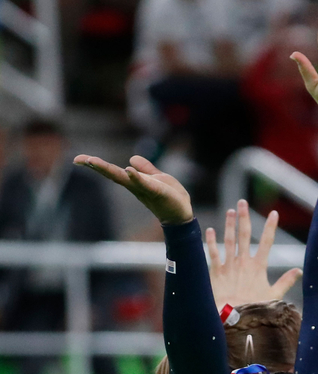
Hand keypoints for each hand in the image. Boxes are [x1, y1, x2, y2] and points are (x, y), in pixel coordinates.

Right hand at [73, 154, 192, 223]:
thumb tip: (131, 159)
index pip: (113, 171)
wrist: (182, 214)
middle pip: (113, 174)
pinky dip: (136, 177)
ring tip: (93, 161)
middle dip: (96, 166)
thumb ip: (146, 169)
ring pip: (123, 178)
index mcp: (134, 181)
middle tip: (79, 159)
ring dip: (109, 170)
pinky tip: (127, 169)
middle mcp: (135, 185)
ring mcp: (144, 189)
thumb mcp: (157, 178)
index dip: (96, 165)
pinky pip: (144, 183)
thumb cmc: (171, 197)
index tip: (78, 159)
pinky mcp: (157, 191)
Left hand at [205, 200, 301, 308]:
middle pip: (245, 235)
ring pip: (229, 240)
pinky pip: (213, 253)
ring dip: (229, 225)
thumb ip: (286, 282)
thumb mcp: (274, 295)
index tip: (274, 213)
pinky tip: (210, 230)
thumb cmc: (255, 307)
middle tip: (242, 202)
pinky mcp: (216, 271)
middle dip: (244, 217)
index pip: (267, 241)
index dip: (271, 226)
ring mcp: (229, 265)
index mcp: (259, 266)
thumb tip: (299, 271)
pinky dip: (211, 241)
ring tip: (230, 211)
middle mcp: (243, 262)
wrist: (233, 316)